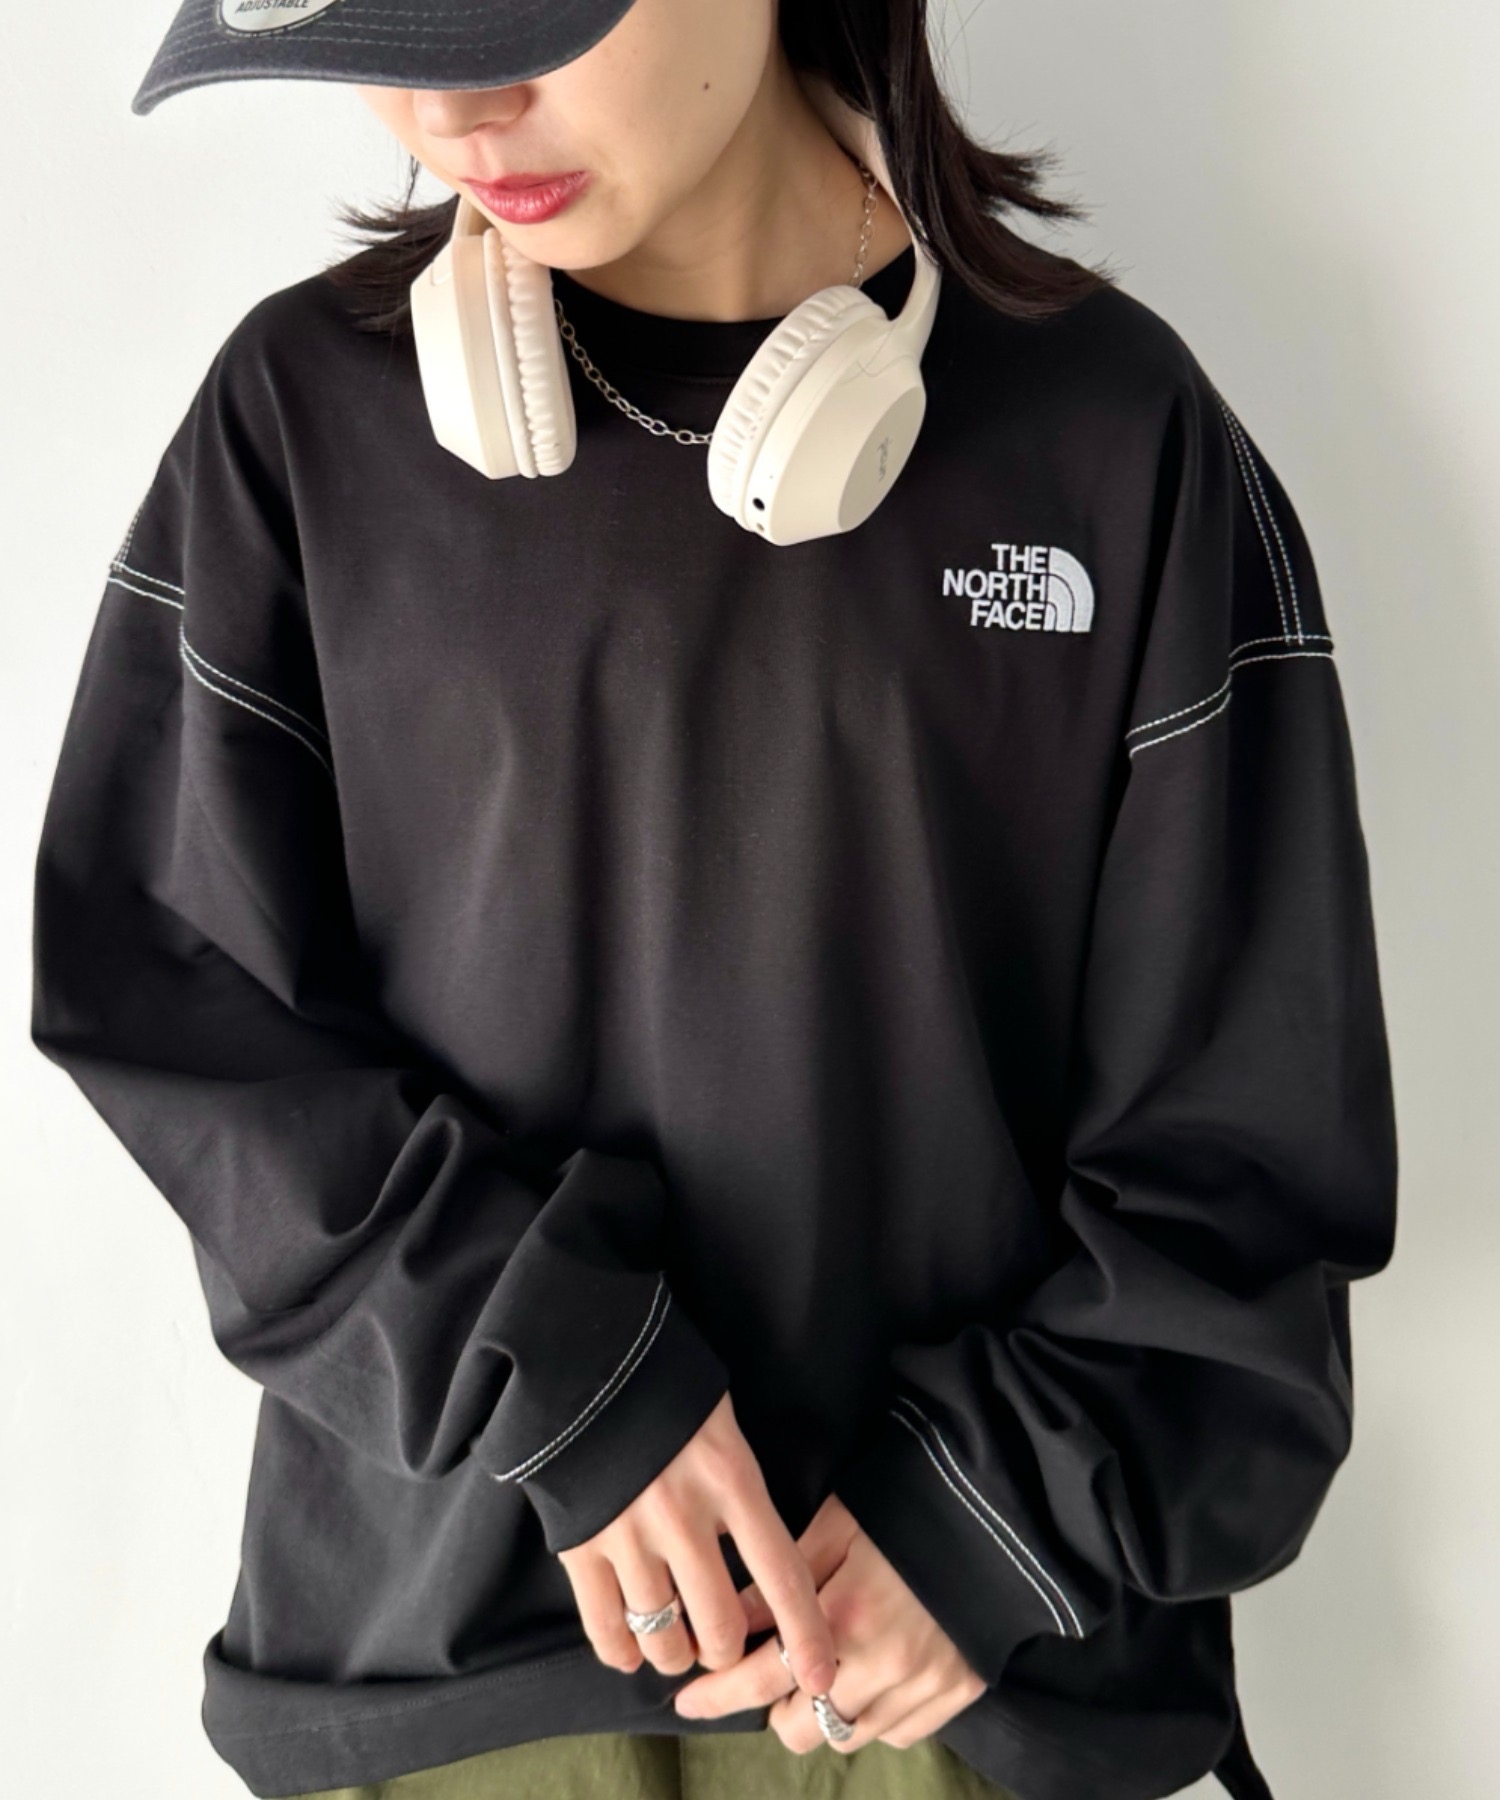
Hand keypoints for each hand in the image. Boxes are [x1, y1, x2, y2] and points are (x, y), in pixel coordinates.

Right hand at [556, 1391, 838, 1699]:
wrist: (588, 1355)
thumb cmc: (668, 1387)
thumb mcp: (725, 1428)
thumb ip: (741, 1493)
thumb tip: (763, 1558)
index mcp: (732, 1482)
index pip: (782, 1574)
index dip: (804, 1633)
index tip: (822, 1676)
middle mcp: (683, 1517)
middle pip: (718, 1625)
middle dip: (726, 1651)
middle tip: (721, 1643)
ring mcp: (628, 1535)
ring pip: (662, 1636)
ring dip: (675, 1654)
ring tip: (677, 1647)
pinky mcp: (579, 1544)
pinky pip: (604, 1626)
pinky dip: (621, 1651)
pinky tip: (630, 1650)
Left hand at [671, 1491, 986, 1752]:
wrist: (998, 1511)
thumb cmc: (906, 1506)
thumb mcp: (836, 1525)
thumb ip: (780, 1580)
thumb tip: (728, 1619)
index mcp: (845, 1618)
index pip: (761, 1678)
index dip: (718, 1693)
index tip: (688, 1700)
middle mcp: (881, 1667)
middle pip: (800, 1729)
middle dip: (776, 1706)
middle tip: (773, 1669)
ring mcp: (922, 1688)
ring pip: (846, 1737)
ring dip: (824, 1712)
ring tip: (826, 1667)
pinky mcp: (955, 1696)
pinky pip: (895, 1733)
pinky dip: (873, 1714)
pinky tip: (871, 1674)